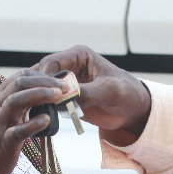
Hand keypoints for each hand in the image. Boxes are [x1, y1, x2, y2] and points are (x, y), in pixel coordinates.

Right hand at [0, 69, 67, 173]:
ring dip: (39, 95)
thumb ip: (18, 102)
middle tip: (64, 87)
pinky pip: (18, 131)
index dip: (42, 76)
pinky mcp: (4, 142)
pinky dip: (33, 124)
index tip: (59, 82)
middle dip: (44, 82)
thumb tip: (42, 92)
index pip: (20, 76)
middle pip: (19, 83)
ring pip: (16, 101)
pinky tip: (47, 120)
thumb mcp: (1, 113)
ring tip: (58, 96)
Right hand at [37, 45, 152, 145]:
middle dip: (38, 89)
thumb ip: (87, 92)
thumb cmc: (127, 93)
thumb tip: (64, 98)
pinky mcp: (66, 98)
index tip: (45, 93)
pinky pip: (48, 101)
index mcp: (79, 55)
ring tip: (39, 113)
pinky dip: (44, 108)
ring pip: (42, 88)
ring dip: (38, 99)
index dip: (44, 76)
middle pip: (42, 74)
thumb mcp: (110, 91)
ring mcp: (66, 83)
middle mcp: (69, 66)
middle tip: (38, 105)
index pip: (51, 62)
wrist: (134, 110)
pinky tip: (43, 118)